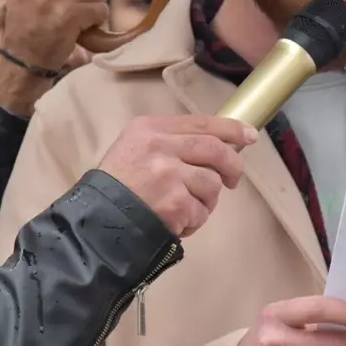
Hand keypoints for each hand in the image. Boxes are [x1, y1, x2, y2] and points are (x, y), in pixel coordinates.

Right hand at [98, 115, 255, 236]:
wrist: (96, 221)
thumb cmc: (117, 186)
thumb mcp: (134, 148)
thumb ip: (169, 142)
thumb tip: (216, 146)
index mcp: (149, 128)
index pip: (201, 123)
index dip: (231, 129)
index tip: (249, 136)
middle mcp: (159, 146)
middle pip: (215, 149)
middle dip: (232, 165)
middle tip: (233, 180)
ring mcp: (168, 175)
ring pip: (212, 184)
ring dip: (206, 200)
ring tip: (186, 208)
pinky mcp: (174, 203)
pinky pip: (201, 212)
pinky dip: (194, 221)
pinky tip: (176, 222)